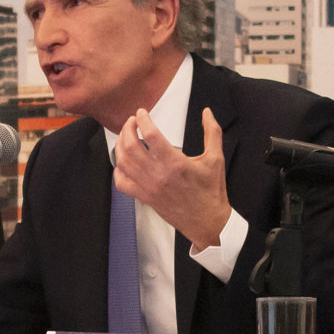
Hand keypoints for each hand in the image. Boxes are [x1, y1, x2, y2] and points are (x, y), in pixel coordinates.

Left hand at [113, 108, 230, 249]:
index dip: (142, 119)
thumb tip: (207, 112)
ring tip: (125, 136)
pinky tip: (123, 161)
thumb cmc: (211, 191)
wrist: (207, 221)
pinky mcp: (144, 197)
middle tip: (131, 121)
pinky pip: (122, 183)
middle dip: (127, 129)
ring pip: (123, 163)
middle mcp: (158, 175)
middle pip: (131, 146)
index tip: (142, 113)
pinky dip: (118, 170)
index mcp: (175, 163)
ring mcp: (148, 188)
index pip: (150, 135)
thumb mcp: (216, 158)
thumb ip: (212, 132)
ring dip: (120, 145)